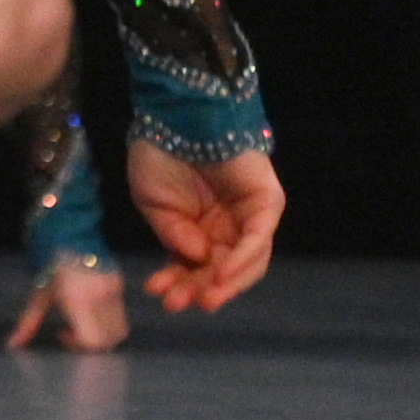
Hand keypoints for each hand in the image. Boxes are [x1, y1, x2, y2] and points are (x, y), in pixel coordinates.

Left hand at [9, 257, 129, 350]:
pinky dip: (109, 322)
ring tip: (82, 321)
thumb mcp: (38, 295)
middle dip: (92, 344)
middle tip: (72, 331)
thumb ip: (28, 323)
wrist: (69, 230)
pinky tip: (90, 311)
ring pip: (120, 331)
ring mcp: (115, 290)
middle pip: (110, 340)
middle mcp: (101, 297)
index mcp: (79, 300)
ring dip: (103, 335)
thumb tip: (12, 345)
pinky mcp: (121, 284)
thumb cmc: (48, 264)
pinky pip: (122, 315)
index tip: (63, 334)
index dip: (80, 346)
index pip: (94, 341)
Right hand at [125, 142, 282, 313]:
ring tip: (201, 298)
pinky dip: (241, 260)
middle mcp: (229, 227)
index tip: (157, 292)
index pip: (196, 265)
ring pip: (246, 263)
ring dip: (224, 284)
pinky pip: (258, 240)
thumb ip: (172, 234)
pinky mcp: (267, 205)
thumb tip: (197, 260)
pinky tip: (220, 275)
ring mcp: (251, 218)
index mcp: (200, 228)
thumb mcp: (153, 203)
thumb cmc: (158, 154)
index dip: (179, 281)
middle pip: (222, 270)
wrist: (176, 115)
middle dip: (199, 289)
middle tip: (177, 304)